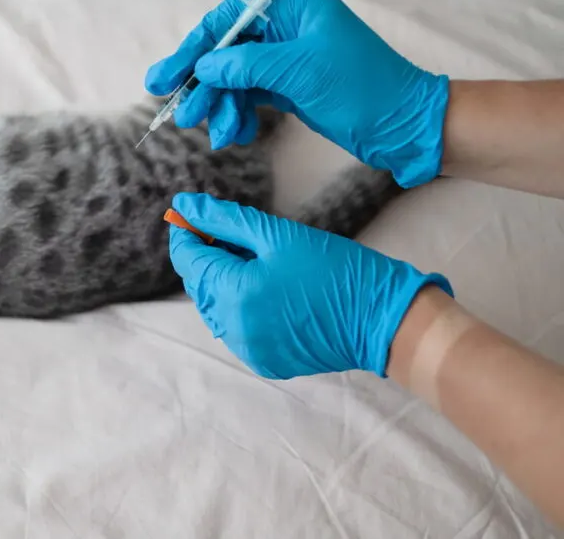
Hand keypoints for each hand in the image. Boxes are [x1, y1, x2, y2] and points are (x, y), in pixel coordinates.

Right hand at [145, 0, 449, 187]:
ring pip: (236, 78)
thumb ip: (248, 65)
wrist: (405, 128)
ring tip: (212, 132)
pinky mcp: (292, 90)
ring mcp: (289, 63)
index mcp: (296, 13)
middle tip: (177, 111)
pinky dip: (238, 115)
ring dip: (219, 105)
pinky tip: (235, 134)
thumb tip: (205, 65)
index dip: (198, 43)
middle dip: (202, 82)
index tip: (171, 73)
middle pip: (228, 50)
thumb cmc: (366, 91)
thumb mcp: (302, 74)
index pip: (232, 17)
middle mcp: (290, 33)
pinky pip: (251, 97)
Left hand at [168, 192, 451, 378]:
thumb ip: (225, 220)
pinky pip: (235, 328)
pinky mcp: (263, 361)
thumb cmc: (333, 269)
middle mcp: (233, 328)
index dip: (184, 233)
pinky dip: (238, 306)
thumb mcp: (277, 235)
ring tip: (247, 257)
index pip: (189, 260)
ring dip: (219, 281)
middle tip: (221, 230)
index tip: (186, 212)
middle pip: (198, 285)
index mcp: (234, 294)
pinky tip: (261, 287)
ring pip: (214, 308)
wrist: (380, 320)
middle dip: (203, 256)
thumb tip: (185, 204)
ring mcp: (247, 349)